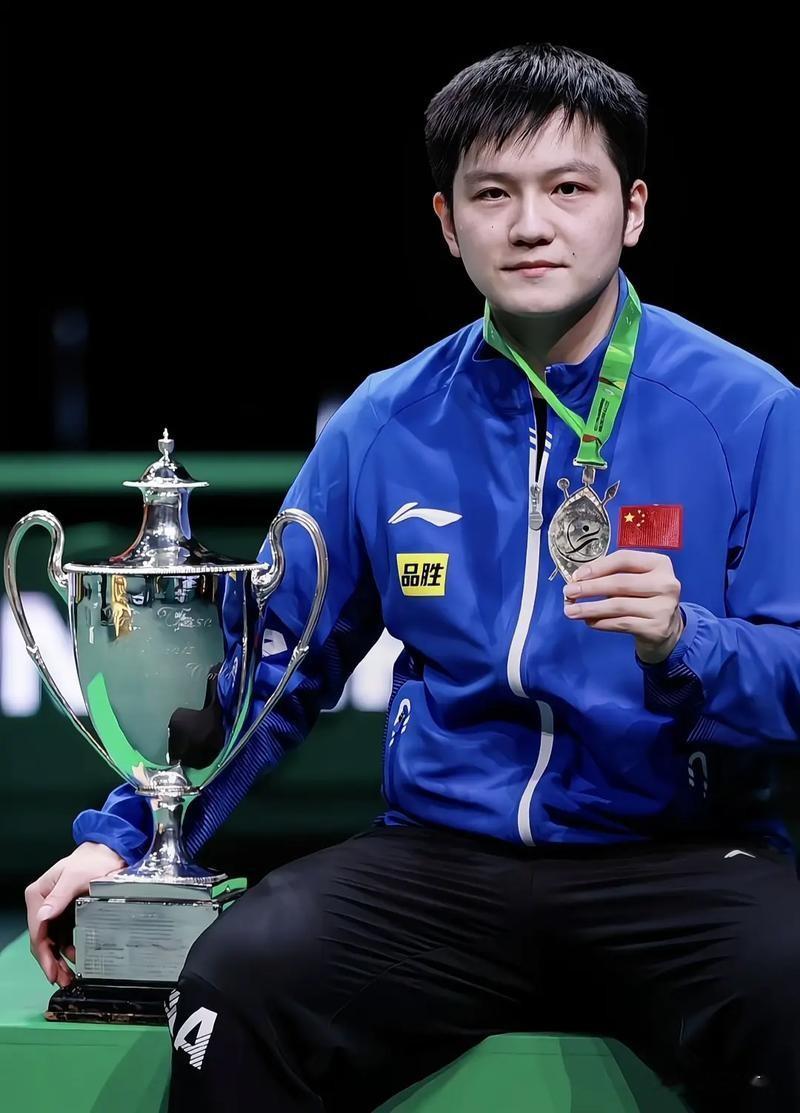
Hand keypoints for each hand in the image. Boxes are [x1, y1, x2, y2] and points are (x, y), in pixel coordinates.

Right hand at [25, 842, 125, 986]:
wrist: (110, 853)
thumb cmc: (93, 861)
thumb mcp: (76, 877)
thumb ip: (59, 897)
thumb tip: (43, 916)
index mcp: (39, 894)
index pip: (37, 930)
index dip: (44, 953)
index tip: (52, 971)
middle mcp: (43, 903)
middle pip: (42, 939)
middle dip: (51, 962)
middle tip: (62, 979)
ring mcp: (54, 910)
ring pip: (51, 941)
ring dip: (58, 960)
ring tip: (69, 977)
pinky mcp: (65, 914)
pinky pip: (62, 936)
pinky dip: (67, 950)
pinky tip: (76, 960)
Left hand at [562, 550, 683, 664]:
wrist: (667, 628)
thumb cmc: (643, 597)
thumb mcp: (635, 579)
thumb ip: (611, 575)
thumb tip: (578, 580)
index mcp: (659, 563)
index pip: (624, 559)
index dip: (598, 566)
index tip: (577, 575)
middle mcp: (666, 584)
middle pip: (620, 582)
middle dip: (590, 588)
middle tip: (568, 592)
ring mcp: (664, 608)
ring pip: (618, 606)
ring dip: (590, 608)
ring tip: (570, 611)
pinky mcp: (657, 628)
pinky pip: (622, 623)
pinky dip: (601, 622)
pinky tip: (589, 621)